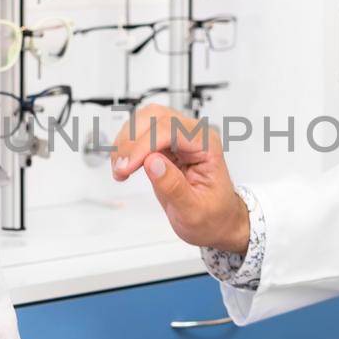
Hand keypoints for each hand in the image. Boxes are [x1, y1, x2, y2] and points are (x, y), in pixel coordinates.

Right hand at [110, 104, 249, 253]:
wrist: (218, 221)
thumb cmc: (213, 215)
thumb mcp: (194, 210)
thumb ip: (174, 186)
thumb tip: (152, 162)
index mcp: (207, 145)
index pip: (171, 129)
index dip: (144, 145)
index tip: (127, 167)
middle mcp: (193, 135)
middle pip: (156, 117)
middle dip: (132, 141)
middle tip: (120, 168)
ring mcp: (178, 137)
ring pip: (145, 120)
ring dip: (126, 141)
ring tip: (120, 169)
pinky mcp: (165, 145)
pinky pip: (141, 133)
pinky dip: (126, 147)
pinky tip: (124, 166)